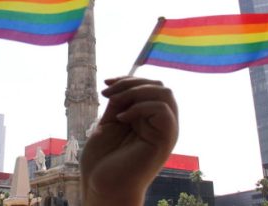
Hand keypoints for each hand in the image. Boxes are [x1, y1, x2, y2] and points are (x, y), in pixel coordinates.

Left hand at [81, 77, 177, 205]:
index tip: (106, 83)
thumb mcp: (110, 122)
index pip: (150, 86)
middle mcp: (161, 124)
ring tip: (114, 103)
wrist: (102, 186)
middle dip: (132, 83)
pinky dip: (141, 106)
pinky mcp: (164, 141)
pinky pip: (162, 110)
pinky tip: (122, 117)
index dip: (129, 79)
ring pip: (165, 93)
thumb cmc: (103, 160)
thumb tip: (125, 83)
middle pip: (160, 86)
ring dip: (137, 91)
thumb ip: (121, 102)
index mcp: (149, 119)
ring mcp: (165, 132)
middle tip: (108, 94)